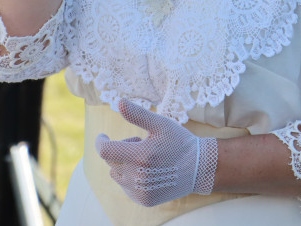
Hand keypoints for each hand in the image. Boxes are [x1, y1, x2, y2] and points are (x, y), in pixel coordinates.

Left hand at [95, 99, 217, 206]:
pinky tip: (147, 170)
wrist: (199, 168)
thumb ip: (137, 114)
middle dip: (119, 149)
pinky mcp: (144, 200)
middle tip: (138, 142)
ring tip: (144, 157)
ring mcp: (140, 191)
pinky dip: (130, 177)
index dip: (101, 141)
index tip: (103, 136)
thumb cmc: (179, 142)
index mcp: (140, 156)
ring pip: (116, 174)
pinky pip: (126, 187)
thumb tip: (119, 101)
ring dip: (123, 163)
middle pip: (111, 161)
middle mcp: (138, 177)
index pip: (105, 151)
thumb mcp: (160, 124)